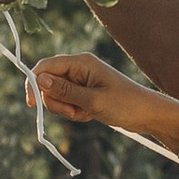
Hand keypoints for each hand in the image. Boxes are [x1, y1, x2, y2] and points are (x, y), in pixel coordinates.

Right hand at [33, 53, 159, 139]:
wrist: (147, 115)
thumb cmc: (125, 104)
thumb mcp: (93, 100)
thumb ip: (64, 91)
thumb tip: (39, 79)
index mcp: (81, 63)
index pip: (46, 66)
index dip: (34, 83)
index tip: (31, 103)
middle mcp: (79, 69)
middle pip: (48, 83)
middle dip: (56, 102)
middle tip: (74, 112)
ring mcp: (81, 81)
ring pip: (57, 96)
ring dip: (66, 109)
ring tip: (86, 113)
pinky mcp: (84, 93)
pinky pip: (68, 103)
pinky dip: (75, 113)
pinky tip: (90, 115)